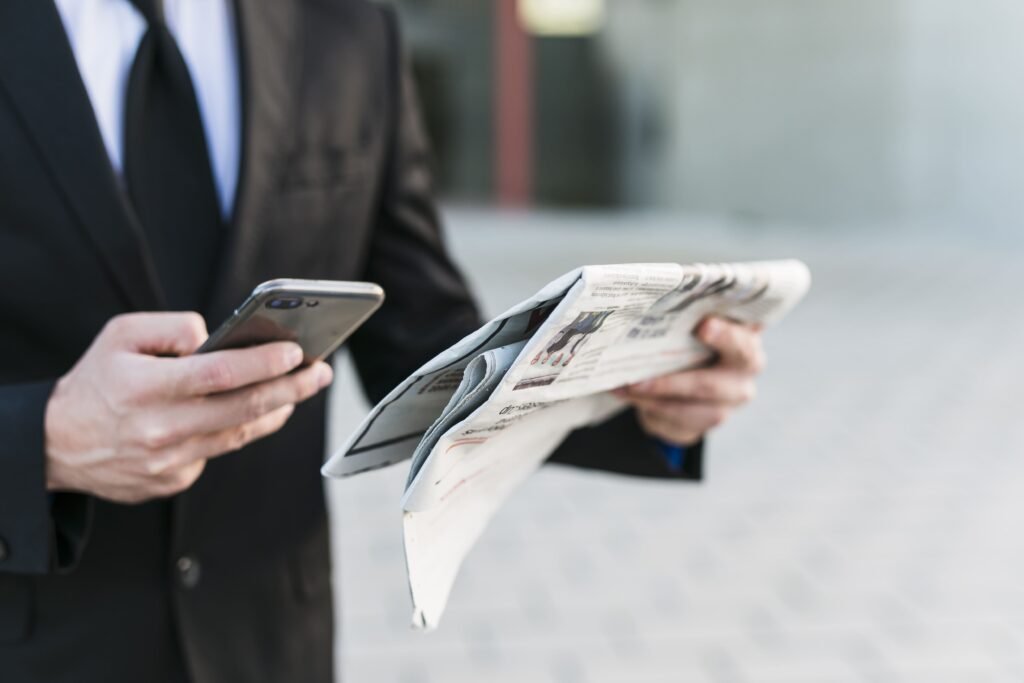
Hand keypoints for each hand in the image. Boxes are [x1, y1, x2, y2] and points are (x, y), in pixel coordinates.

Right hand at [44, 312, 332, 503]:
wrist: (56, 445)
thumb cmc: (96, 381)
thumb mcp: (120, 336)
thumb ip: (171, 327)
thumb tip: (214, 336)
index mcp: (147, 386)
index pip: (220, 373)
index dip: (264, 363)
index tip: (297, 352)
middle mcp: (162, 427)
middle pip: (244, 408)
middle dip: (292, 388)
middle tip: (321, 372)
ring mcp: (169, 460)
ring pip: (239, 434)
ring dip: (276, 410)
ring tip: (299, 388)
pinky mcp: (173, 481)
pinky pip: (217, 452)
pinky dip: (236, 431)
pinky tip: (253, 413)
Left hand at [613, 317, 764, 445]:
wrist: (690, 374)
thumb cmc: (692, 338)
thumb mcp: (694, 323)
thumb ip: (688, 313)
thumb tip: (654, 292)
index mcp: (745, 347)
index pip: (742, 344)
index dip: (725, 336)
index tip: (703, 325)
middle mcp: (741, 381)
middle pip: (711, 387)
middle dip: (672, 384)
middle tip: (638, 379)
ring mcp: (725, 408)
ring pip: (691, 412)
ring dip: (653, 401)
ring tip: (624, 388)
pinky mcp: (702, 426)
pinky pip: (676, 425)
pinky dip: (649, 411)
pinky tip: (627, 396)